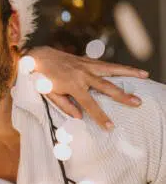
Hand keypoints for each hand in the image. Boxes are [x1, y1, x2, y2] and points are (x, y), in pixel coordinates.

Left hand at [27, 46, 148, 129]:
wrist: (38, 56)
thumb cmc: (42, 78)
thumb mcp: (48, 94)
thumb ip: (64, 105)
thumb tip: (79, 117)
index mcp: (72, 85)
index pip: (89, 104)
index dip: (100, 116)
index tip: (110, 127)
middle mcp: (82, 74)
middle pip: (106, 86)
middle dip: (122, 96)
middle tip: (137, 102)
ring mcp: (86, 65)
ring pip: (111, 70)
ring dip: (129, 72)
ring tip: (145, 76)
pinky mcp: (87, 60)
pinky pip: (106, 64)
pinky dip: (119, 67)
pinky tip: (131, 70)